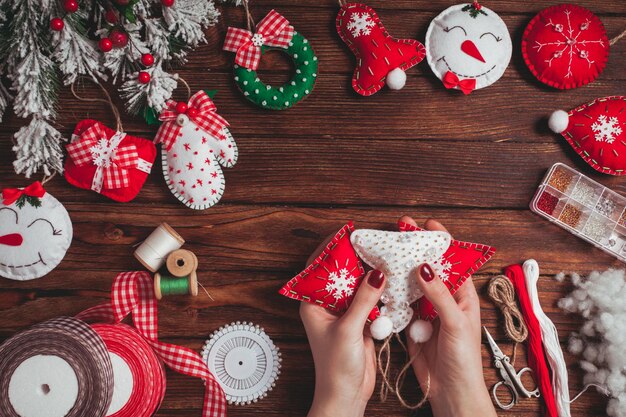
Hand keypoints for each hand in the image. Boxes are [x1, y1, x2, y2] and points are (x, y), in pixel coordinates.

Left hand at [301, 240, 385, 416]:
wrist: (347, 395)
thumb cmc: (336, 367)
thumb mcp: (349, 329)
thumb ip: (363, 300)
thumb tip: (377, 273)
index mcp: (313, 304)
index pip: (318, 268)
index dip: (331, 248)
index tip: (347, 232)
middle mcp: (327, 305)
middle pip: (340, 273)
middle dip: (355, 258)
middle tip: (372, 241)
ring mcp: (344, 313)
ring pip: (357, 286)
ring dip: (369, 274)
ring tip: (385, 256)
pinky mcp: (359, 322)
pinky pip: (369, 300)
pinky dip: (379, 291)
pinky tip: (391, 281)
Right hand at [402, 216, 496, 416]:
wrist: (451, 393)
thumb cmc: (464, 361)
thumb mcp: (456, 323)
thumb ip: (440, 295)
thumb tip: (424, 267)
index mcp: (462, 296)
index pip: (451, 261)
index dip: (439, 241)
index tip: (426, 224)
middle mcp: (443, 300)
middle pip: (427, 268)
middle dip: (414, 249)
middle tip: (399, 231)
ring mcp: (426, 312)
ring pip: (410, 284)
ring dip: (400, 269)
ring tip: (385, 251)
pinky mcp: (411, 325)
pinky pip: (399, 304)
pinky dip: (390, 293)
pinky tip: (380, 281)